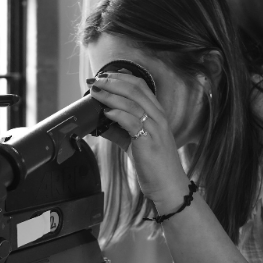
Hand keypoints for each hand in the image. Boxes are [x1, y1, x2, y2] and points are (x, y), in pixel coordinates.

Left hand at [88, 71, 189, 211]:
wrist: (169, 186)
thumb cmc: (154, 165)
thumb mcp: (135, 143)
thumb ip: (120, 130)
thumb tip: (99, 123)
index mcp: (157, 114)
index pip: (140, 86)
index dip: (119, 77)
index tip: (102, 76)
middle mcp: (158, 117)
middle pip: (135, 89)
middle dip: (111, 81)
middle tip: (93, 81)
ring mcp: (155, 128)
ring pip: (132, 102)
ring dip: (110, 95)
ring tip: (95, 93)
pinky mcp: (148, 141)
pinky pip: (132, 121)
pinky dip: (117, 114)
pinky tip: (105, 113)